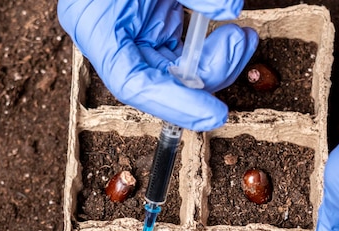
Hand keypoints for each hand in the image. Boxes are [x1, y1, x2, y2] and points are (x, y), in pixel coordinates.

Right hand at [57, 0, 257, 130]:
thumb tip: (230, 8)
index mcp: (95, 25)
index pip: (132, 82)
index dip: (174, 103)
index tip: (213, 113)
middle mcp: (111, 36)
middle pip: (160, 79)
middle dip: (207, 73)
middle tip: (239, 45)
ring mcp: (132, 31)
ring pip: (175, 67)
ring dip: (214, 60)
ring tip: (243, 38)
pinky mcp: (151, 22)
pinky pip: (181, 46)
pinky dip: (207, 44)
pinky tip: (230, 32)